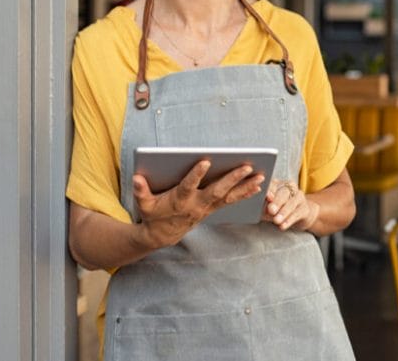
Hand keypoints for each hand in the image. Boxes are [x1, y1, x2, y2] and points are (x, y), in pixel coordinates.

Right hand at [132, 160, 264, 249]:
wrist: (162, 236)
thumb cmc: (153, 215)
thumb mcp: (143, 204)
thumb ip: (141, 191)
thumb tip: (136, 178)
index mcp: (179, 200)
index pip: (188, 185)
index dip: (196, 175)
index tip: (205, 161)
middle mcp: (197, 204)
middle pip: (217, 190)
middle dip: (232, 178)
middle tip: (246, 166)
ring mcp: (207, 207)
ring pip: (229, 196)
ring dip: (245, 186)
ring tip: (261, 176)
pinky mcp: (212, 209)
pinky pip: (231, 201)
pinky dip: (245, 193)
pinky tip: (258, 186)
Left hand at [263, 179, 319, 231]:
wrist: (299, 215)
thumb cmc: (279, 209)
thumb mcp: (269, 207)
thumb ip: (263, 206)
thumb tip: (254, 208)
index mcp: (279, 184)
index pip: (273, 184)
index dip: (270, 190)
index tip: (266, 196)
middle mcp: (290, 188)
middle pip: (284, 193)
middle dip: (277, 202)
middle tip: (271, 210)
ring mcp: (299, 197)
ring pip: (292, 203)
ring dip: (283, 212)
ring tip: (276, 221)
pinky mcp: (305, 208)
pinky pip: (297, 213)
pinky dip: (289, 220)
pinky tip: (283, 226)